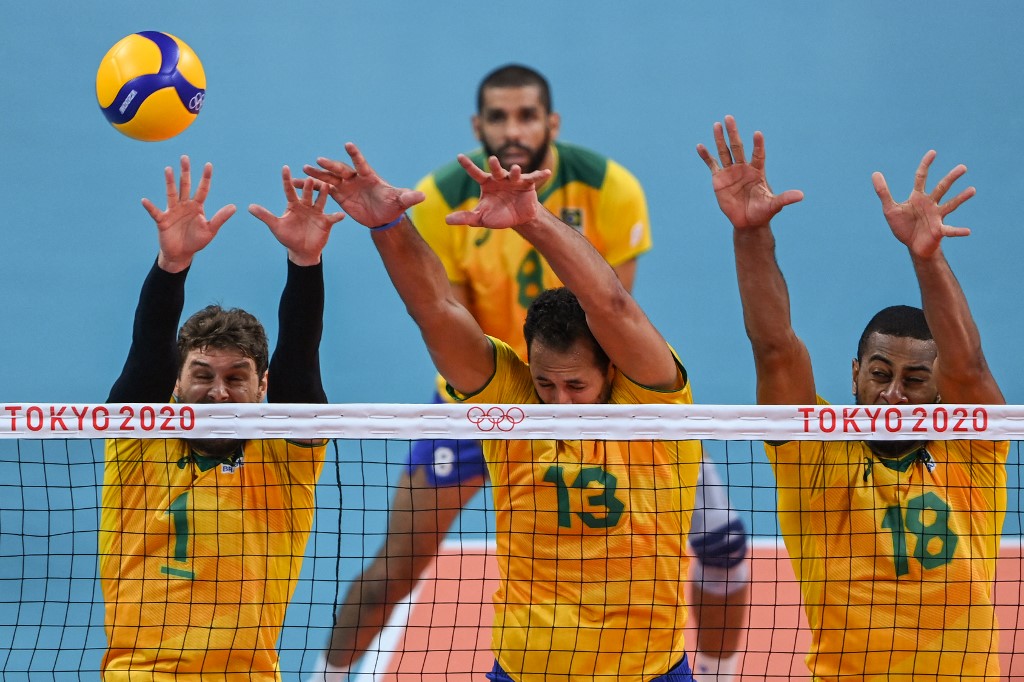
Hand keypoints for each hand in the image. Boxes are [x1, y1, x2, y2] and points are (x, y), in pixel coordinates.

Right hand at [142, 156, 236, 271]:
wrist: (182, 254)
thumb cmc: (196, 241)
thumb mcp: (210, 230)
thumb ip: (220, 218)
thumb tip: (234, 206)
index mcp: (197, 206)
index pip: (203, 189)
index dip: (206, 177)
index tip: (209, 164)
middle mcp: (184, 205)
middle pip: (185, 185)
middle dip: (185, 172)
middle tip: (185, 157)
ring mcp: (173, 211)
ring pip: (171, 193)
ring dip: (170, 182)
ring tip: (168, 169)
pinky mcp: (162, 220)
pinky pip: (156, 212)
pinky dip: (150, 207)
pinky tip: (145, 200)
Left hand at [249, 166, 344, 265]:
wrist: (302, 251)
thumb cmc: (288, 237)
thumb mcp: (276, 226)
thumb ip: (264, 216)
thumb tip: (249, 207)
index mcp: (294, 205)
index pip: (289, 190)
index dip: (287, 179)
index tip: (285, 167)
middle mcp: (306, 206)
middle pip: (307, 194)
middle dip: (308, 187)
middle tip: (309, 179)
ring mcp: (317, 213)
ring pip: (321, 201)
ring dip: (323, 195)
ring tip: (326, 187)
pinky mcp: (326, 222)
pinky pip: (332, 218)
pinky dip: (337, 217)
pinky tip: (341, 215)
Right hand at [302, 142, 423, 227]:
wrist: (383, 216)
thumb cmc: (393, 205)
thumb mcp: (401, 202)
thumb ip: (409, 197)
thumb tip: (423, 196)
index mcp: (368, 176)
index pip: (361, 163)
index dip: (355, 154)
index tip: (348, 145)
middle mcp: (355, 178)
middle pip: (341, 169)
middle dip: (330, 165)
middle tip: (319, 160)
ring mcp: (346, 186)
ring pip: (329, 177)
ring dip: (317, 173)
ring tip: (303, 169)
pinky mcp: (339, 195)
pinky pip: (324, 189)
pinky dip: (313, 186)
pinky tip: (298, 184)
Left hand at [445, 155, 551, 227]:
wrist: (518, 219)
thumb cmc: (498, 215)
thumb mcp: (480, 217)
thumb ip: (465, 217)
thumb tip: (446, 220)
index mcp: (487, 183)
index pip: (475, 172)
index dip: (467, 165)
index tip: (459, 156)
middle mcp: (500, 178)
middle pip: (496, 170)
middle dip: (494, 165)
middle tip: (492, 160)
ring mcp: (514, 180)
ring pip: (514, 173)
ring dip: (515, 171)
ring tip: (516, 170)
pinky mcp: (527, 184)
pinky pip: (534, 178)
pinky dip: (540, 175)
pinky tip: (547, 173)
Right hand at [697, 115, 802, 229]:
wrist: (747, 222)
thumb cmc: (762, 212)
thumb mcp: (774, 205)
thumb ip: (785, 198)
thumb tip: (801, 195)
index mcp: (757, 171)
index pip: (758, 155)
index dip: (758, 145)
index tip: (758, 134)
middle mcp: (743, 168)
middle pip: (738, 147)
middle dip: (733, 133)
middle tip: (729, 118)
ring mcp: (730, 172)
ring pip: (724, 152)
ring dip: (720, 139)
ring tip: (717, 125)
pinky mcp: (719, 179)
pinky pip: (712, 164)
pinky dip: (706, 156)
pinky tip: (700, 146)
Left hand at [872, 150, 972, 258]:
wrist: (912, 245)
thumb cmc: (903, 226)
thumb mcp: (890, 208)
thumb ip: (883, 192)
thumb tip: (875, 173)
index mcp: (918, 197)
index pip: (922, 177)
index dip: (926, 165)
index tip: (933, 152)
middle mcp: (930, 204)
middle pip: (941, 187)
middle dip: (951, 178)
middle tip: (963, 167)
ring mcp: (936, 216)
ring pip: (950, 204)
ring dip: (961, 198)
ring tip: (972, 190)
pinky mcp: (939, 230)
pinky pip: (950, 230)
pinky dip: (958, 231)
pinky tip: (968, 231)